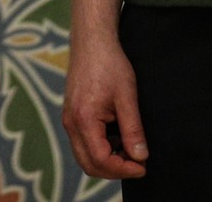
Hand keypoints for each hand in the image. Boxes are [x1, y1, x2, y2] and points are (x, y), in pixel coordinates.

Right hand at [60, 33, 147, 180]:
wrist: (91, 41)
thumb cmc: (109, 64)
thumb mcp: (127, 96)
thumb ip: (133, 129)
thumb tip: (141, 157)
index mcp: (84, 119)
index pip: (101, 159)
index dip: (123, 169)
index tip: (143, 166)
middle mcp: (70, 123)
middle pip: (89, 165)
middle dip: (114, 170)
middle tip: (137, 164)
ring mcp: (68, 119)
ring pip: (84, 156)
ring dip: (107, 161)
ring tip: (129, 151)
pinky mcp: (71, 115)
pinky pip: (82, 144)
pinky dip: (99, 150)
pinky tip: (117, 139)